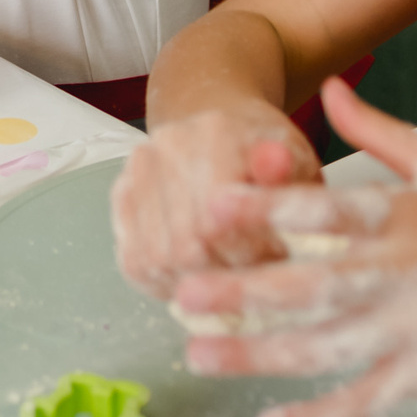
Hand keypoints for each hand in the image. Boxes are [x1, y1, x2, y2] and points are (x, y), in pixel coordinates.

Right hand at [112, 95, 320, 299]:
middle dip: (223, 274)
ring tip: (227, 278)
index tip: (274, 263)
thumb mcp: (296, 159)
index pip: (217, 223)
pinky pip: (134, 262)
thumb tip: (275, 163)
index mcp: (214, 133)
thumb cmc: (266, 156)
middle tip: (253, 277)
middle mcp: (165, 147)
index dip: (248, 258)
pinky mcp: (121, 198)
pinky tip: (196, 278)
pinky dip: (166, 283)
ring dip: (193, 283)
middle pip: (184, 247)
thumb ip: (288, 169)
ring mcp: (135, 173)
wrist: (221, 133)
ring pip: (156, 260)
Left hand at [168, 81, 416, 416]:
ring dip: (260, 353)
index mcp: (409, 215)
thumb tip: (329, 84)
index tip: (210, 205)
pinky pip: (366, 400)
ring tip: (199, 355)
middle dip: (243, 290)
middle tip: (180, 293)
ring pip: (326, 347)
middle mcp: (406, 274)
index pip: (328, 209)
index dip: (268, 206)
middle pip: (312, 284)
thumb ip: (379, 132)